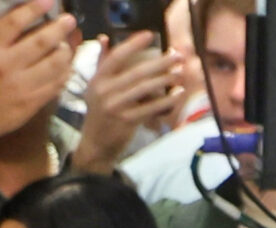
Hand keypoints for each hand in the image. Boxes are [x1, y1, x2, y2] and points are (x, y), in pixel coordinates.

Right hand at [0, 0, 79, 164]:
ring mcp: (19, 87)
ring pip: (55, 62)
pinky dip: (64, 72)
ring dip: (65, 50)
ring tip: (64, 46)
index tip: (48, 2)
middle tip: (68, 21)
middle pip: (42, 40)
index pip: (14, 22)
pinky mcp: (30, 102)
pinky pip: (56, 83)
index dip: (34, 8)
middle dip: (60, 27)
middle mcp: (4, 67)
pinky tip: (62, 67)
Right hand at [72, 32, 190, 171]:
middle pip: (137, 72)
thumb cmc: (99, 112)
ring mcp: (115, 107)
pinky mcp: (126, 121)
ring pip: (146, 89)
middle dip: (160, 62)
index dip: (133, 44)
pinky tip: (178, 93)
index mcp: (97, 80)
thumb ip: (102, 63)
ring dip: (166, 79)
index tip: (149, 35)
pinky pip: (151, 108)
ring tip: (180, 73)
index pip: (116, 57)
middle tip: (178, 55)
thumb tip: (105, 38)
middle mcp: (104, 92)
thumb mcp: (95, 87)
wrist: (95, 144)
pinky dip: (167, 101)